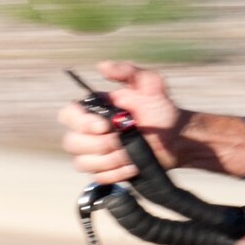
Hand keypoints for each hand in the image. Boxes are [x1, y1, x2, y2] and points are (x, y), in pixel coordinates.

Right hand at [58, 60, 186, 183]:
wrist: (176, 137)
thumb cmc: (161, 108)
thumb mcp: (149, 84)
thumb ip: (127, 71)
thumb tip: (102, 66)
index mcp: (93, 110)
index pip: (68, 115)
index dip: (81, 122)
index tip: (105, 125)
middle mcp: (88, 132)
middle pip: (71, 142)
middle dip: (98, 143)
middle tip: (122, 139)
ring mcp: (95, 154)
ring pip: (82, 162)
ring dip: (108, 159)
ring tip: (131, 153)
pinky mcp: (105, 172)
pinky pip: (99, 177)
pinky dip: (117, 173)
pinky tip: (133, 165)